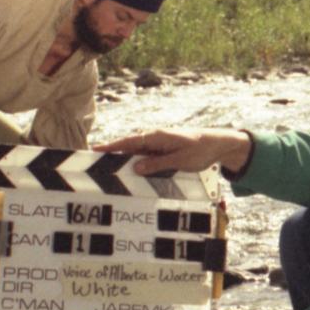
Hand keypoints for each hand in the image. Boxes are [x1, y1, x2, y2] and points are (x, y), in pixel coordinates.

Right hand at [94, 128, 250, 175]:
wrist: (217, 144)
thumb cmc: (200, 150)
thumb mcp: (181, 160)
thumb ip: (158, 164)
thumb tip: (135, 167)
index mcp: (157, 136)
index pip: (129, 141)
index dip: (111, 146)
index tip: (95, 149)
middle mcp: (154, 138)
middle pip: (127, 147)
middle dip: (110, 154)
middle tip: (92, 163)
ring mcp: (157, 145)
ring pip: (134, 153)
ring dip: (121, 161)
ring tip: (104, 170)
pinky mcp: (161, 151)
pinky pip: (143, 158)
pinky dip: (134, 164)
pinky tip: (126, 173)